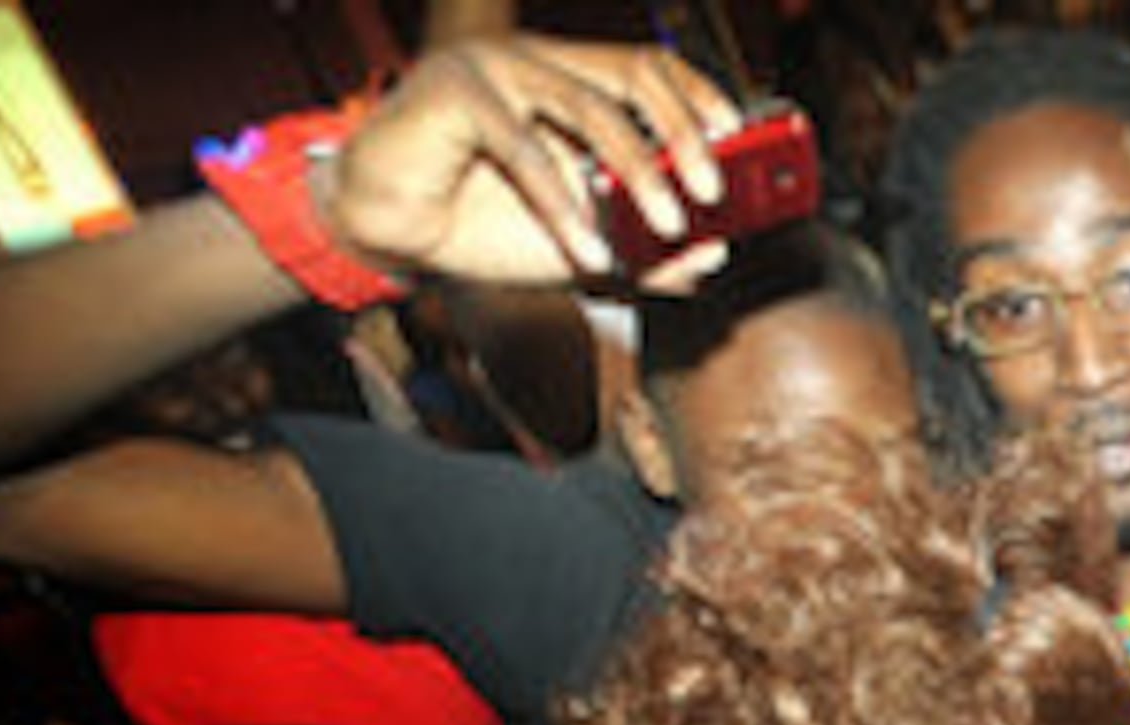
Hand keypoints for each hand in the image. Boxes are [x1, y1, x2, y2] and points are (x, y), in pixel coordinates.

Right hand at [326, 39, 740, 286]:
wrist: (390, 232)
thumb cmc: (482, 225)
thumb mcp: (583, 244)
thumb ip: (645, 251)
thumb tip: (715, 257)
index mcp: (569, 78)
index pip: (651, 67)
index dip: (700, 95)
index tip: (739, 138)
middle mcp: (538, 61)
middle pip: (635, 72)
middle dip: (685, 131)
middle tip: (716, 189)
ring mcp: (495, 68)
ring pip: (591, 108)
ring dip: (641, 173)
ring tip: (671, 228)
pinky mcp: (455, 91)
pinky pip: (527, 150)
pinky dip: (566, 208)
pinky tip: (589, 254)